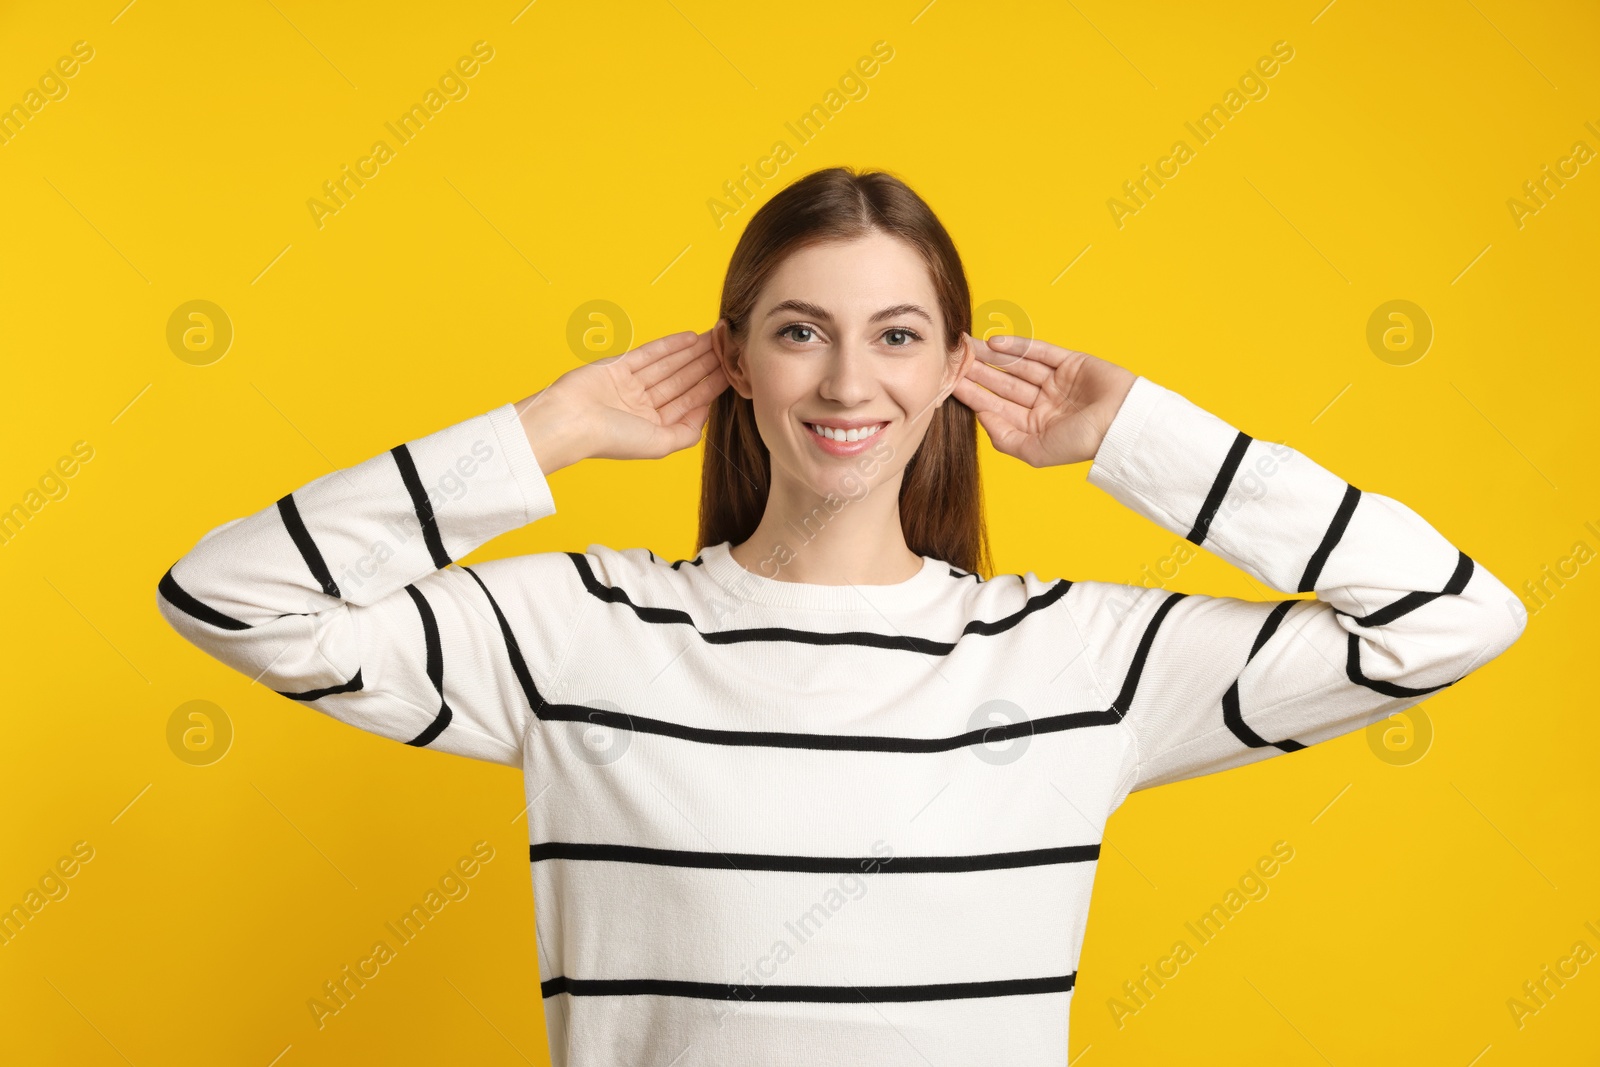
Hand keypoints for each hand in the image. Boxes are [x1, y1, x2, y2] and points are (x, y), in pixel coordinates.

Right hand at [516, 328, 728, 473]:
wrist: (570, 421)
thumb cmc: (611, 438)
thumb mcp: (659, 445)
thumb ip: (686, 433)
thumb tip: (706, 413)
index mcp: (653, 427)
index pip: (689, 402)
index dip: (712, 386)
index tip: (733, 371)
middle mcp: (643, 406)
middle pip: (682, 381)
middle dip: (706, 364)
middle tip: (729, 347)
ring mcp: (630, 385)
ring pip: (669, 365)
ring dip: (693, 352)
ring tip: (716, 337)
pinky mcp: (617, 366)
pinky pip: (649, 353)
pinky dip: (669, 345)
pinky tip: (690, 337)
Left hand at [951, 334, 1138, 467]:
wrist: (1122, 422)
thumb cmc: (1081, 442)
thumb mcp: (1035, 452)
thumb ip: (1004, 438)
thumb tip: (980, 417)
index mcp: (1035, 427)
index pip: (997, 408)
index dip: (974, 395)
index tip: (951, 382)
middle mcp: (1044, 404)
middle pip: (1003, 385)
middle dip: (979, 372)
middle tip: (954, 359)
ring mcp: (1057, 382)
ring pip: (1017, 366)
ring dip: (992, 356)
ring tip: (968, 346)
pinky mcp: (1071, 362)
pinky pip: (1039, 351)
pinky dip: (1018, 345)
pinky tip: (995, 342)